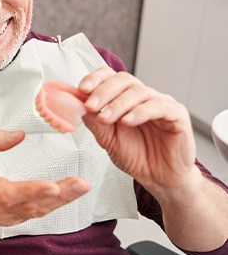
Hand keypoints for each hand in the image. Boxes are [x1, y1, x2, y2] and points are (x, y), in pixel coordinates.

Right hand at [0, 129, 89, 227]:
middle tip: (81, 184)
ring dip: (64, 199)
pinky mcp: (18, 218)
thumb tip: (19, 135)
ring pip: (40, 210)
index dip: (31, 191)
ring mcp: (10, 216)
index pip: (9, 193)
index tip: (52, 186)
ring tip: (82, 186)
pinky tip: (72, 192)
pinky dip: (58, 203)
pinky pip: (40, 211)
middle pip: (32, 204)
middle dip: (60, 195)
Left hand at [78, 67, 196, 190]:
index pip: (110, 76)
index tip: (81, 89)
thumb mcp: (107, 139)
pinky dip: (141, 112)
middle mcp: (143, 96)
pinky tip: (127, 121)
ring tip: (106, 117)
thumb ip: (94, 122)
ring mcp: (161, 103)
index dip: (95, 79)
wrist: (159, 178)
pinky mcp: (177, 115)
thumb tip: (77, 105)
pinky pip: (160, 106)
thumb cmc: (135, 156)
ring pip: (139, 92)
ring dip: (118, 104)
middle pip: (124, 80)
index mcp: (124, 97)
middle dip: (103, 91)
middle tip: (91, 105)